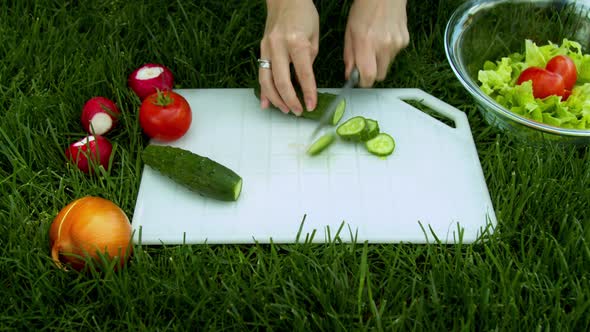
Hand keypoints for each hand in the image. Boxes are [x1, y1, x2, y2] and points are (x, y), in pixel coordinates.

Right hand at [259, 0, 318, 114]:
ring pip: (267, 81)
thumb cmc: (303, 15)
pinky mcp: (261, 50)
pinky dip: (263, 91)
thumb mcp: (314, 37)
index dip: (308, 93)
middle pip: (281, 81)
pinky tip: (266, 103)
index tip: (312, 105)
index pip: (303, 74)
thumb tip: (304, 82)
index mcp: (296, 42)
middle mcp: (278, 46)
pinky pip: (261, 74)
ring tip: (286, 109)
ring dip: (276, 99)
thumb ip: (309, 60)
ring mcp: (266, 48)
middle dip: (290, 100)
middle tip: (298, 111)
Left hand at [344, 0, 408, 86]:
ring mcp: (396, 44)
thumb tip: (350, 74)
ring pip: (387, 65)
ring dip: (381, 59)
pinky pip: (395, 54)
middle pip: (380, 75)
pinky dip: (389, 50)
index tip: (360, 79)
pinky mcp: (404, 41)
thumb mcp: (349, 33)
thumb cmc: (364, 10)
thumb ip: (349, 56)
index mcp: (366, 44)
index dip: (363, 82)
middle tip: (366, 61)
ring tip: (376, 42)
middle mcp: (384, 46)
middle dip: (372, 72)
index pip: (368, 77)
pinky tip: (385, 36)